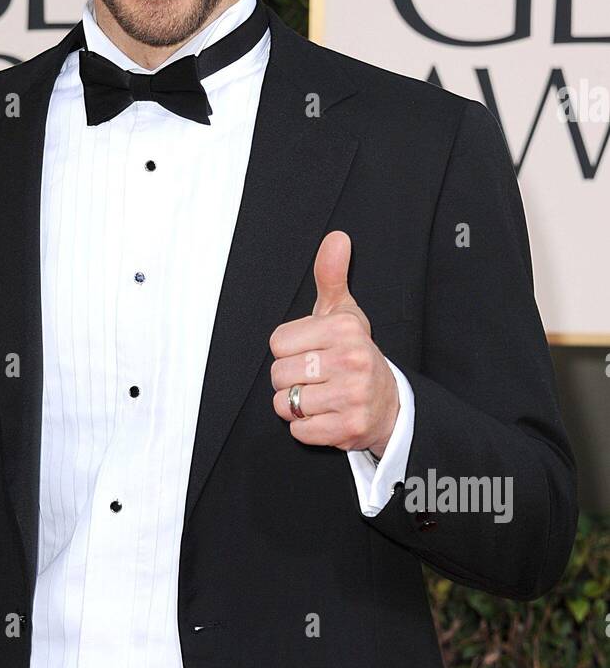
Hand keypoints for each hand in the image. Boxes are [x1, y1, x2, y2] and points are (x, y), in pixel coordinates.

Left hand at [269, 230, 399, 457]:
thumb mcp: (344, 314)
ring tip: (319, 397)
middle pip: (278, 374)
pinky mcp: (349, 429)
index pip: (277, 343)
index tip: (310, 352)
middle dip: (290, 379)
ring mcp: (352, 396)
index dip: (288, 350)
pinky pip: (299, 429)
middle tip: (315, 378)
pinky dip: (306, 427)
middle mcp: (352, 360)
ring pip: (286, 403)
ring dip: (295, 405)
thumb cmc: (355, 355)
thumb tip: (336, 237)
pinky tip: (325, 416)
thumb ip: (332, 275)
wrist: (389, 404)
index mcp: (345, 329)